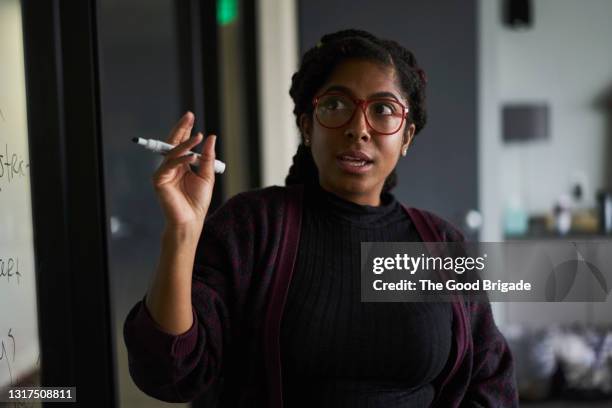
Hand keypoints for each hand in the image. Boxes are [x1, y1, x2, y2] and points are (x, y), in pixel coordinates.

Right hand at [152, 112, 216, 228]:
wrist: (191, 219)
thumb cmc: (198, 201)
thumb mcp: (207, 175)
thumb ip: (208, 157)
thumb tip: (211, 137)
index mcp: (182, 165)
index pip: (182, 143)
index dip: (186, 130)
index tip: (191, 117)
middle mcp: (171, 166)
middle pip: (174, 143)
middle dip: (181, 128)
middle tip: (189, 116)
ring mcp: (164, 172)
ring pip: (173, 152)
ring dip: (185, 143)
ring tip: (197, 136)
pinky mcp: (159, 180)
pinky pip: (171, 165)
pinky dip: (182, 159)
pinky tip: (193, 156)